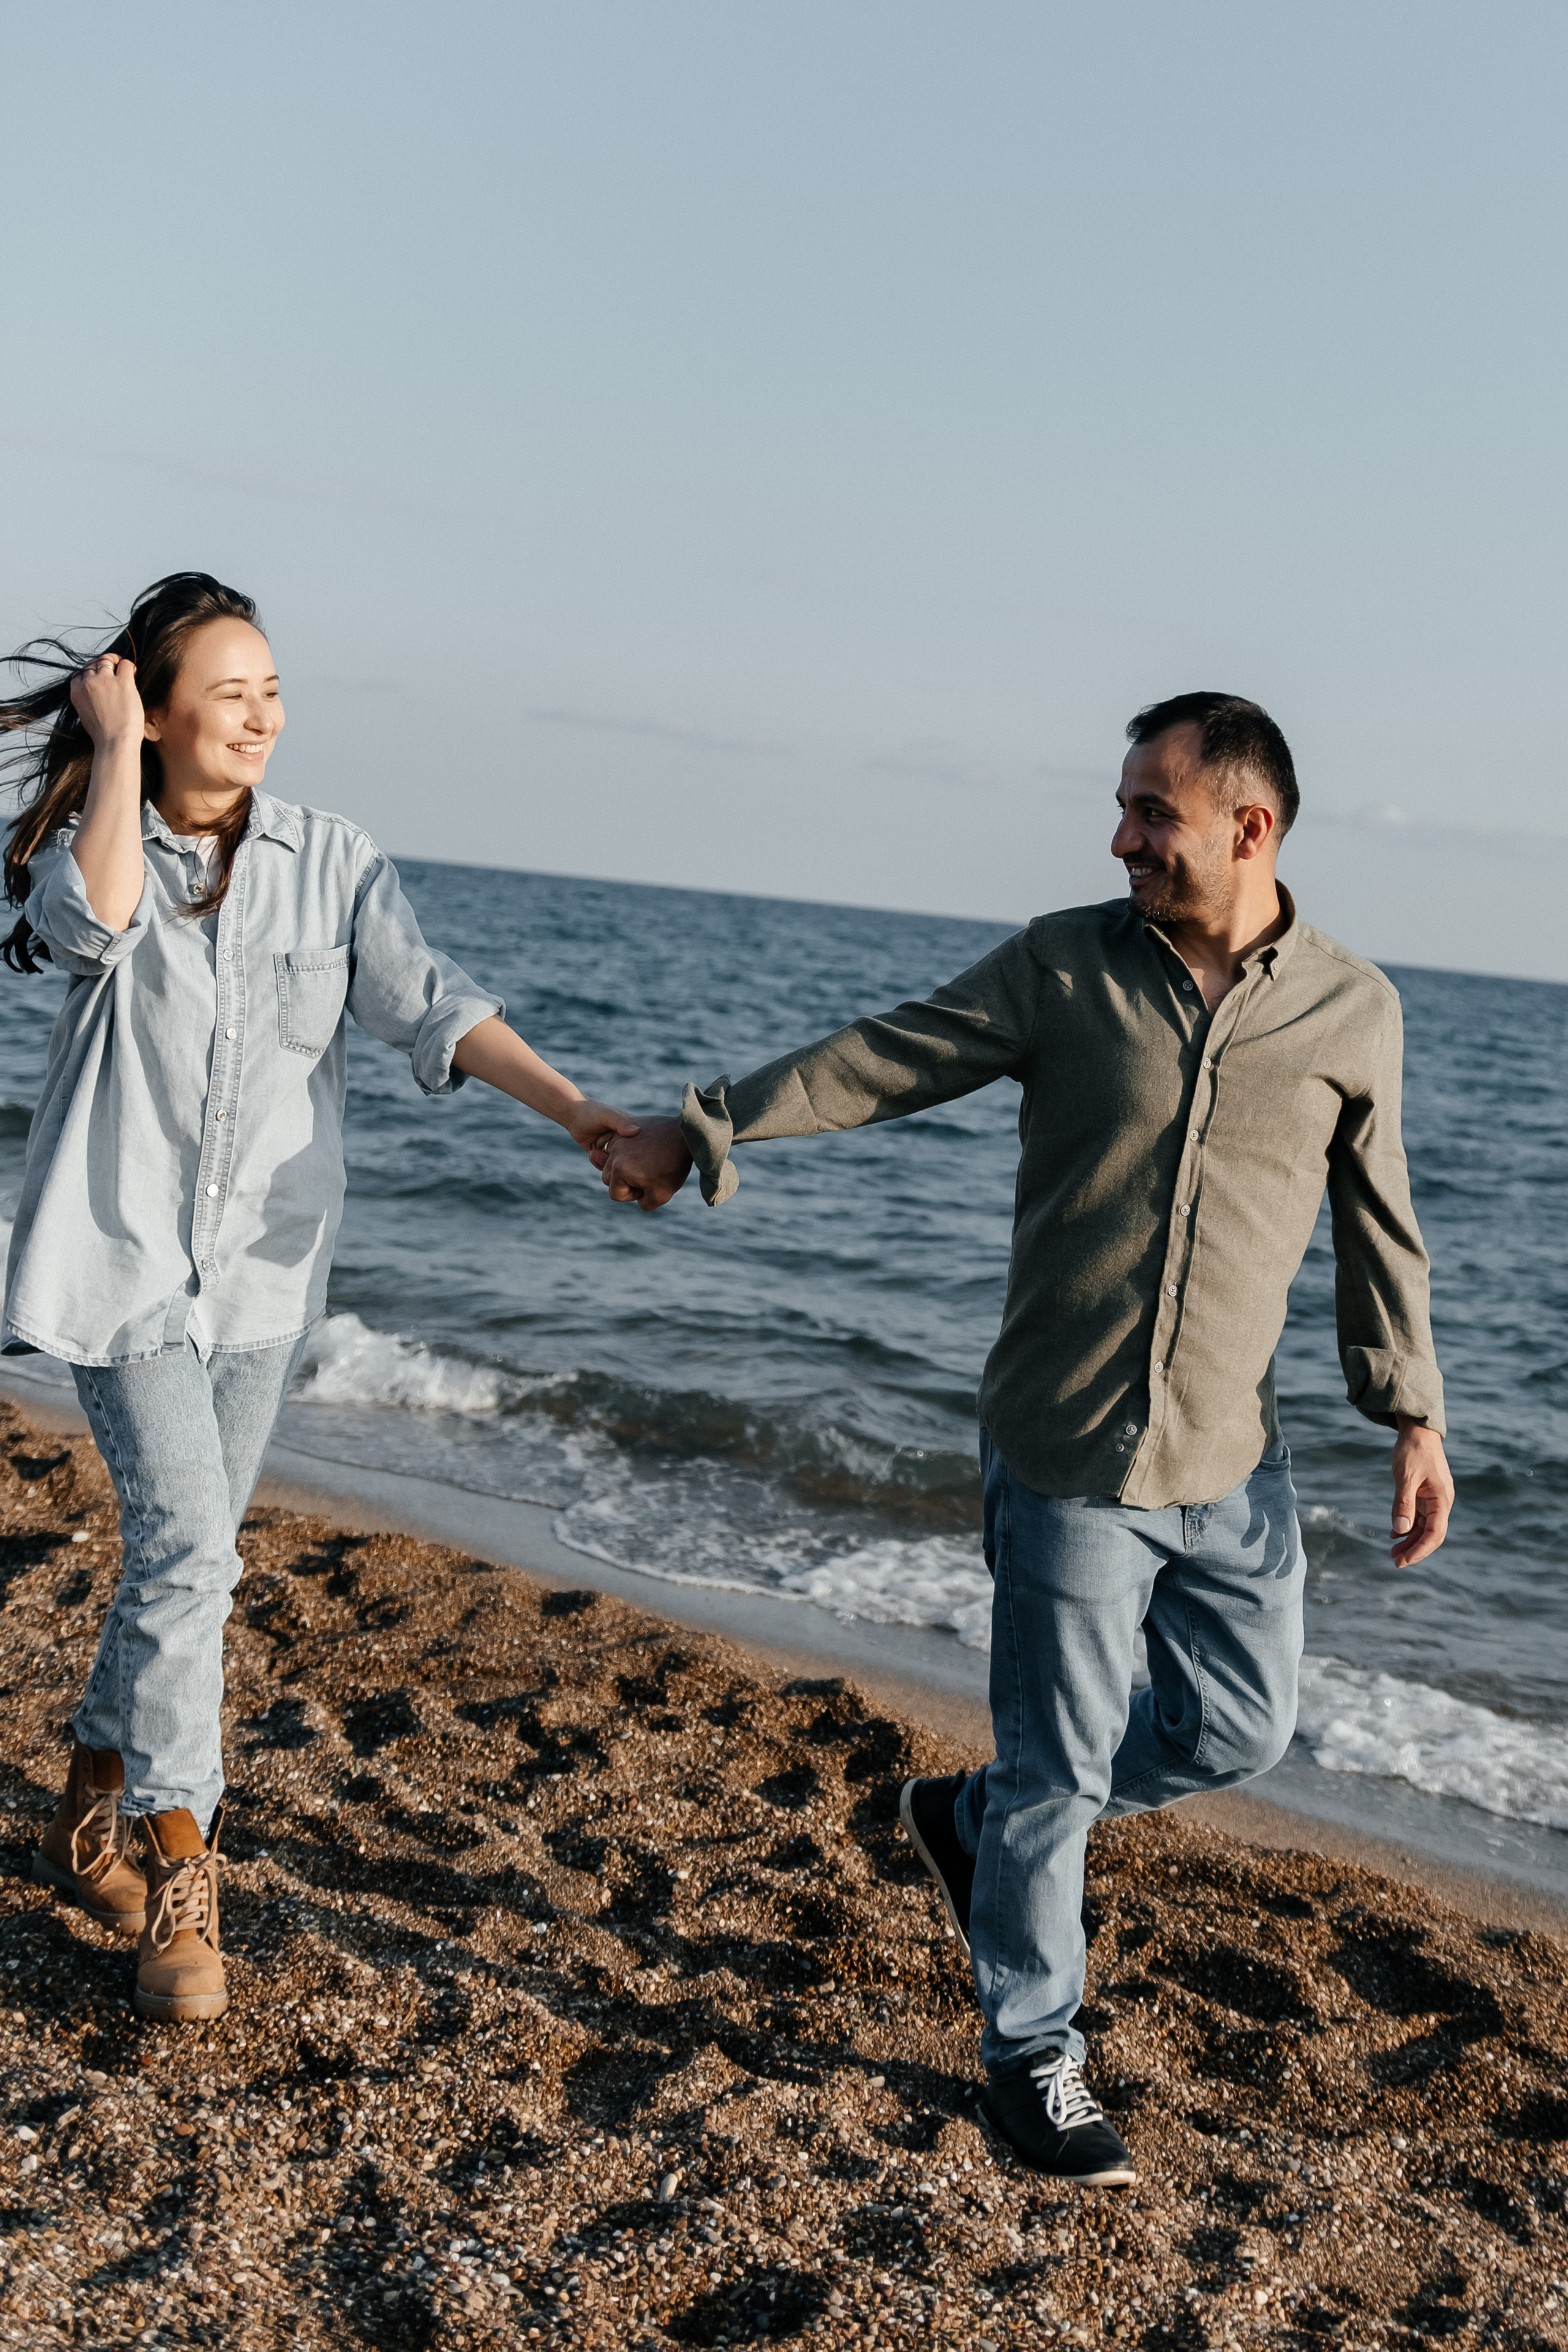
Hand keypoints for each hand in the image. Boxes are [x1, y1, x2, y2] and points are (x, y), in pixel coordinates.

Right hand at [70, 652, 143, 748]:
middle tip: (112, 670)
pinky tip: (132, 673)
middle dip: (102, 666)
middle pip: (93, 665)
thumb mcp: (86, 716)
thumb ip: (87, 701)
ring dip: (114, 662)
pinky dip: (129, 666)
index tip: (98, 677)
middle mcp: (89, 683)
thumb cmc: (104, 735)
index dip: (90, 673)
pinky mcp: (123, 683)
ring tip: (122, 669)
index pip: (79, 674)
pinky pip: (125, 664)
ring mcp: (105, 681)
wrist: (114, 743)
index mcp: (77, 693)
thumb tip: (97, 695)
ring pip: (107, 660)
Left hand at [560, 1098, 640, 1157]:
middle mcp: (625, 1141)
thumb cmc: (593, 1111)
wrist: (573, 1115)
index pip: (641, 1147)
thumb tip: (636, 1131)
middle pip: (628, 1160)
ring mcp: (614, 1149)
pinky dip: (597, 1162)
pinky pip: (604, 1166)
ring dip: (604, 1161)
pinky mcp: (603, 1155)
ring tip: (595, 1148)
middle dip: (616, 1159)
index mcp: (632, 1130)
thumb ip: (621, 1123)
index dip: (634, 1153)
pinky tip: (591, 1151)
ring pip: (616, 1165)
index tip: (620, 1149)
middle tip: (604, 1149)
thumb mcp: (608, 1115)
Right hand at [599, 1117, 692, 1210]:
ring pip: (612, 1161)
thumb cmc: (674, 1166)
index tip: (649, 1186)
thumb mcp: (662, 1195)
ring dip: (624, 1167)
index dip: (632, 1196)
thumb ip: (644, 1204)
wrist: (685, 1136)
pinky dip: (626, 1152)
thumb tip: (638, 1198)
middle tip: (647, 1177)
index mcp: (619, 1169)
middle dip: (625, 1182)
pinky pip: (619, 1146)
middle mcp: (614, 1152)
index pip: (615, 1194)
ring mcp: (619, 1137)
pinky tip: (644, 1152)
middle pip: (609, 1178)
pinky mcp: (625, 1127)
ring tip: (646, 1165)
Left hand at [1389, 1420, 1453, 1567]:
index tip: (1404, 1561)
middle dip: (1414, 1549)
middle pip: (1431, 1534)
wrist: (1417, 1430)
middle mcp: (1441, 1502)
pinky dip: (1408, 1527)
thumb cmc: (1413, 1450)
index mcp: (1442, 1499)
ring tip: (1392, 1552)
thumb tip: (1400, 1530)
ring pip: (1424, 1527)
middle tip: (1395, 1562)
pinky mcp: (1425, 1494)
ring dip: (1409, 1540)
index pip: (1435, 1533)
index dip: (1420, 1549)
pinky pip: (1418, 1517)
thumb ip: (1403, 1503)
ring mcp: (1433, 1499)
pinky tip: (1394, 1535)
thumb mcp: (1406, 1477)